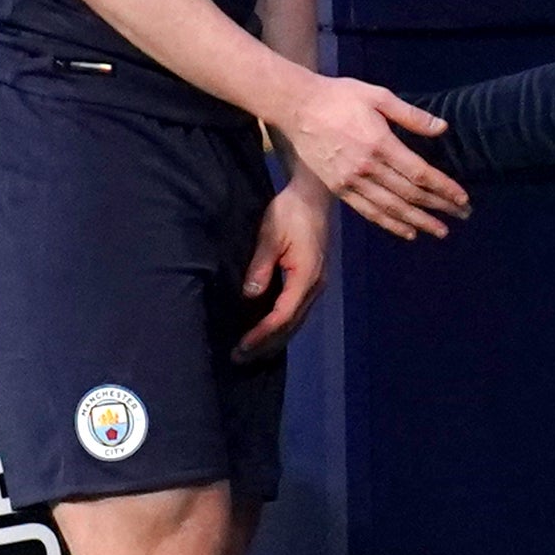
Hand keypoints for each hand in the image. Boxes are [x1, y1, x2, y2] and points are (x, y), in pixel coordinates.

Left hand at [237, 177, 332, 354]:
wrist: (313, 196)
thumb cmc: (290, 212)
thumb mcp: (270, 235)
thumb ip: (261, 266)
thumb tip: (250, 295)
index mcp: (306, 276)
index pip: (283, 315)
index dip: (262, 333)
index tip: (242, 345)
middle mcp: (314, 287)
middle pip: (291, 326)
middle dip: (266, 344)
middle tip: (239, 358)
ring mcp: (315, 285)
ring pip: (295, 322)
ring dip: (273, 339)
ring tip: (249, 352)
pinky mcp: (311, 281)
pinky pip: (295, 312)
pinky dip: (280, 326)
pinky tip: (265, 332)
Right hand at [272, 73, 467, 238]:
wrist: (297, 107)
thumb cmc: (339, 96)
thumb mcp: (378, 96)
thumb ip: (411, 115)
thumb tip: (442, 128)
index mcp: (380, 143)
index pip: (419, 173)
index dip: (443, 188)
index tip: (462, 198)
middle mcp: (367, 167)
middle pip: (410, 194)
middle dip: (438, 207)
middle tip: (462, 216)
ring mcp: (350, 181)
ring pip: (391, 208)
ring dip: (418, 221)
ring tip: (439, 231)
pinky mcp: (338, 188)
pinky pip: (368, 212)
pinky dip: (389, 224)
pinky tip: (407, 231)